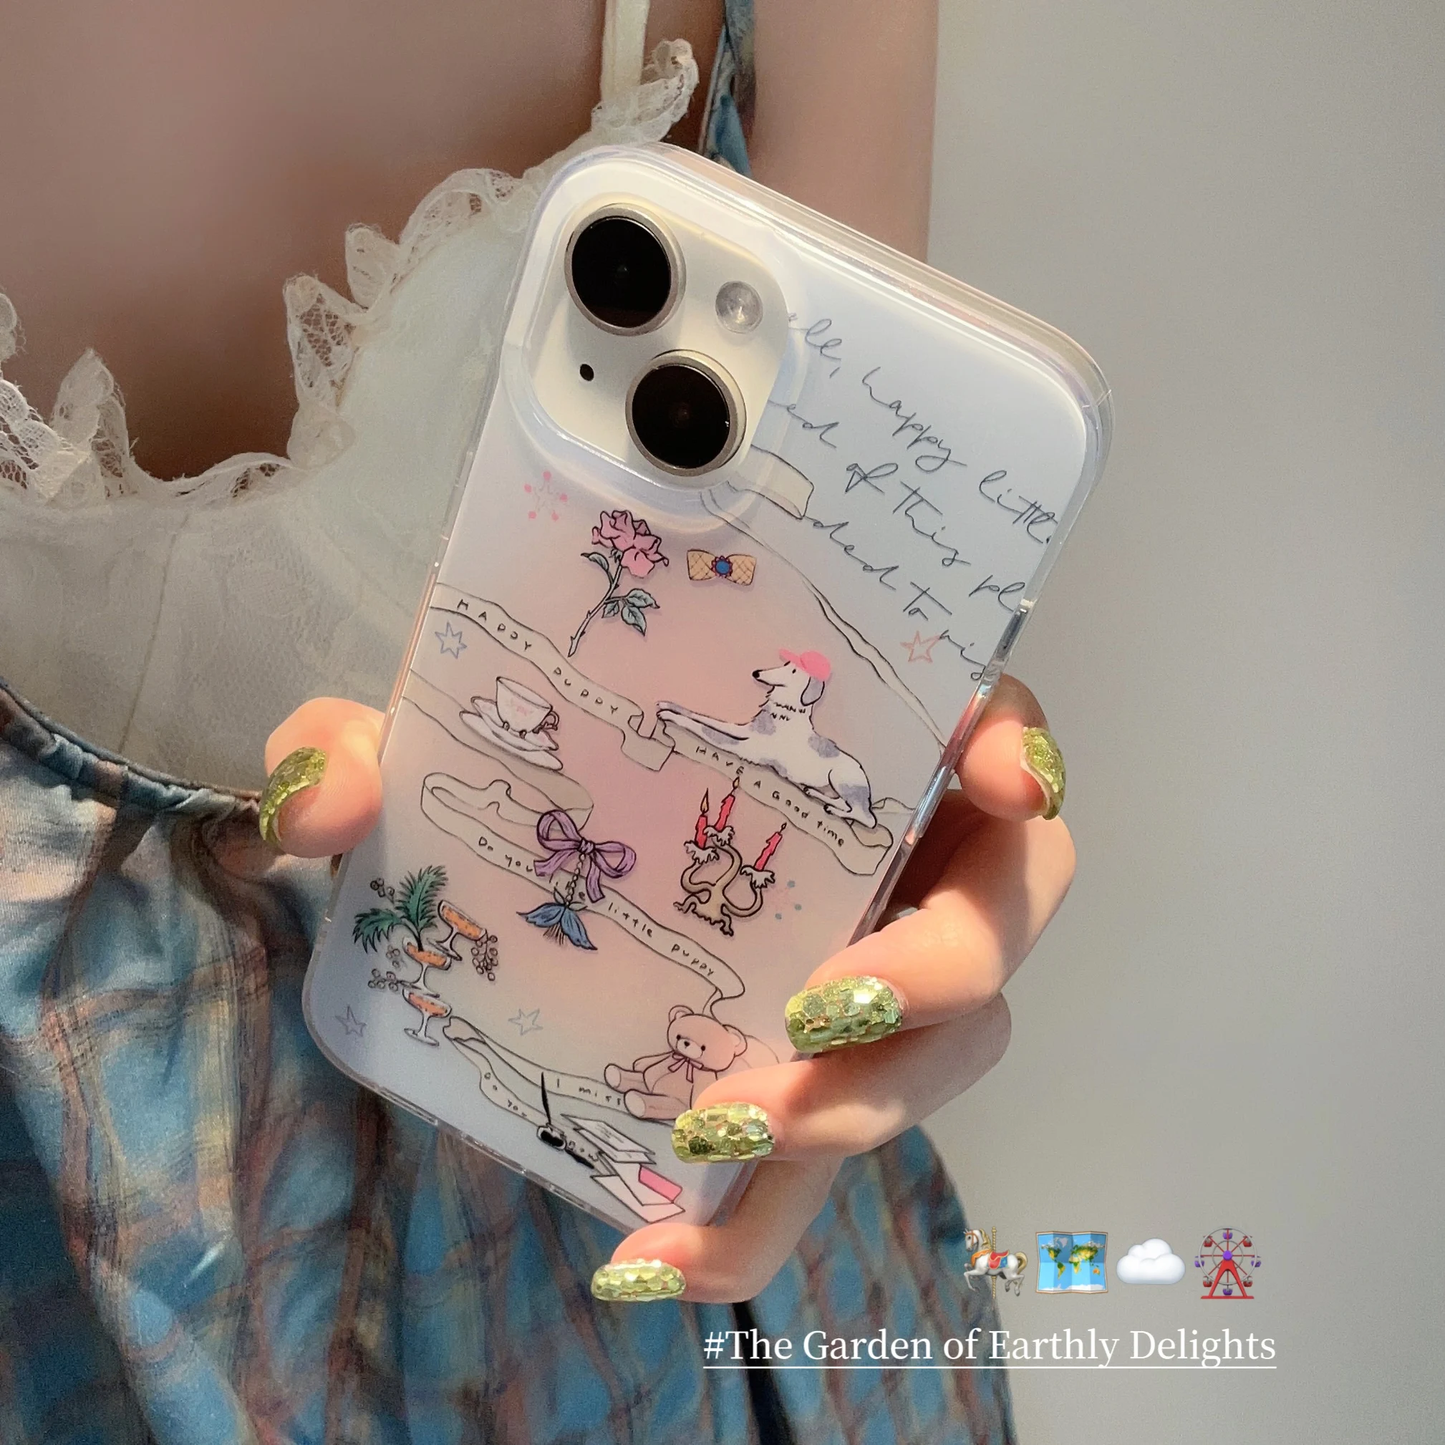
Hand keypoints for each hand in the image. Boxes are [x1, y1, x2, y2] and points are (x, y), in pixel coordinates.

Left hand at [260, 678, 1071, 1303]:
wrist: (529, 874)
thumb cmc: (525, 774)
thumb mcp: (442, 743)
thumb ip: (367, 745)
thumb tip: (320, 800)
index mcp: (852, 738)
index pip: (984, 710)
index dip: (1017, 740)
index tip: (994, 773)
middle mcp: (897, 854)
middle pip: (995, 915)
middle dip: (928, 980)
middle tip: (805, 1023)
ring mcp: (874, 976)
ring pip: (942, 1058)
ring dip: (854, 1115)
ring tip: (715, 1151)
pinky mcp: (819, 1085)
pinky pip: (833, 1162)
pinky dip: (765, 1223)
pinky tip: (660, 1261)